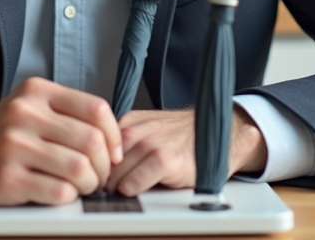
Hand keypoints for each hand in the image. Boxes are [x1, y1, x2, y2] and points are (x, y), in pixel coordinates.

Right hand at [0, 77, 122, 204]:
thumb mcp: (27, 108)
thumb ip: (64, 114)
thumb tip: (111, 138)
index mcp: (37, 92)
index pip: (96, 109)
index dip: (114, 135)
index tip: (115, 153)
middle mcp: (25, 114)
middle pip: (92, 141)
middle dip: (104, 165)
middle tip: (100, 177)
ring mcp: (14, 145)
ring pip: (79, 168)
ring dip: (89, 184)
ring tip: (82, 187)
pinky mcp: (7, 178)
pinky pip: (58, 192)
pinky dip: (68, 197)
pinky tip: (59, 194)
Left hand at [105, 105, 267, 195]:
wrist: (219, 135)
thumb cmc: (183, 139)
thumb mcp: (147, 131)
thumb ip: (123, 144)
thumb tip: (96, 169)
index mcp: (128, 122)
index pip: (95, 149)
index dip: (95, 168)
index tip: (96, 179)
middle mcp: (135, 130)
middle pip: (101, 165)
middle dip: (103, 181)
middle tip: (108, 191)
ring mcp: (149, 144)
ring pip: (114, 176)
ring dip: (116, 189)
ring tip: (125, 192)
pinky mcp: (163, 160)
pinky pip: (132, 184)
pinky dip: (132, 191)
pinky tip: (141, 189)